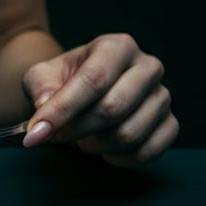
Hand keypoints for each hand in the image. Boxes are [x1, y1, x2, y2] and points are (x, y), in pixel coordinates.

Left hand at [20, 33, 177, 165]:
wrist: (84, 92)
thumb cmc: (63, 81)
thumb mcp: (42, 76)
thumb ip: (40, 87)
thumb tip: (45, 104)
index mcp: (117, 46)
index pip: (93, 80)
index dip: (62, 110)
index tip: (35, 133)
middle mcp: (147, 67)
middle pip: (112, 108)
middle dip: (77, 130)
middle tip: (57, 136)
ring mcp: (162, 96)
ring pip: (128, 134)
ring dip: (95, 145)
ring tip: (81, 138)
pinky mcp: (170, 123)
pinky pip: (149, 151)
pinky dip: (120, 159)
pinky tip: (105, 151)